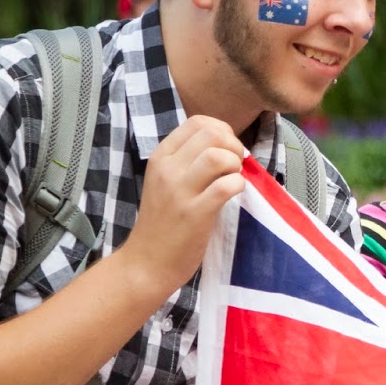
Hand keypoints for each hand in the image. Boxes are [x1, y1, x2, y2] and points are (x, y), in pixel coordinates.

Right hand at [117, 115, 247, 294]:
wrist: (147, 262)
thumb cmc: (164, 222)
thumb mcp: (168, 181)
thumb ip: (189, 161)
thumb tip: (226, 145)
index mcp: (161, 157)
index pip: (198, 122)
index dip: (223, 131)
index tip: (227, 151)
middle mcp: (167, 169)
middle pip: (212, 134)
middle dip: (234, 145)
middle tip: (235, 166)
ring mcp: (179, 191)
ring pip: (218, 156)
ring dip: (236, 165)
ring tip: (232, 180)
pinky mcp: (195, 213)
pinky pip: (226, 186)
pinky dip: (238, 186)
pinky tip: (233, 194)